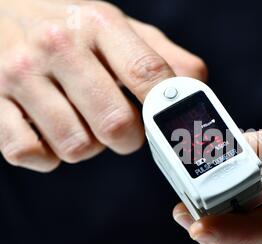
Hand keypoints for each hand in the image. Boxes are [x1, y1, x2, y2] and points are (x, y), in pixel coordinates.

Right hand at [0, 0, 206, 171]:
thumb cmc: (71, 28)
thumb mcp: (117, 28)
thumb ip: (162, 57)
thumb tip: (196, 89)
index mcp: (98, 25)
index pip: (147, 73)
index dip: (167, 108)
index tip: (171, 124)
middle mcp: (58, 46)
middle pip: (116, 124)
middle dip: (128, 138)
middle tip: (123, 126)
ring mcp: (20, 76)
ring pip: (77, 147)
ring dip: (89, 146)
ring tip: (82, 122)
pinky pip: (32, 155)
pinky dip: (50, 155)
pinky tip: (52, 132)